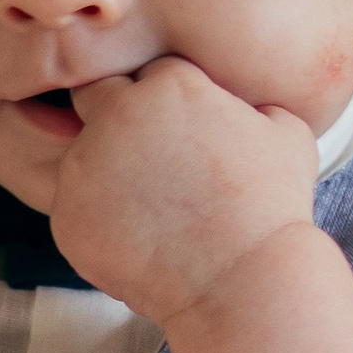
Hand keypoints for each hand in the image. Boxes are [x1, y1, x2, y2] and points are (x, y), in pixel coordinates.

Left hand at [48, 57, 316, 327]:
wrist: (240, 281)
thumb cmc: (272, 207)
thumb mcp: (287, 135)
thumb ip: (255, 104)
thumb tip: (248, 106)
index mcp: (168, 85)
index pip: (151, 71)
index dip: (169, 101)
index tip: (184, 131)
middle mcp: (115, 116)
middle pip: (97, 96)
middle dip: (118, 116)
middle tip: (151, 159)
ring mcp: (82, 167)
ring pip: (82, 156)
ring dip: (106, 173)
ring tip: (152, 211)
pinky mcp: (65, 215)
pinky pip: (74, 207)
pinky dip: (98, 220)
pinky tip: (138, 239)